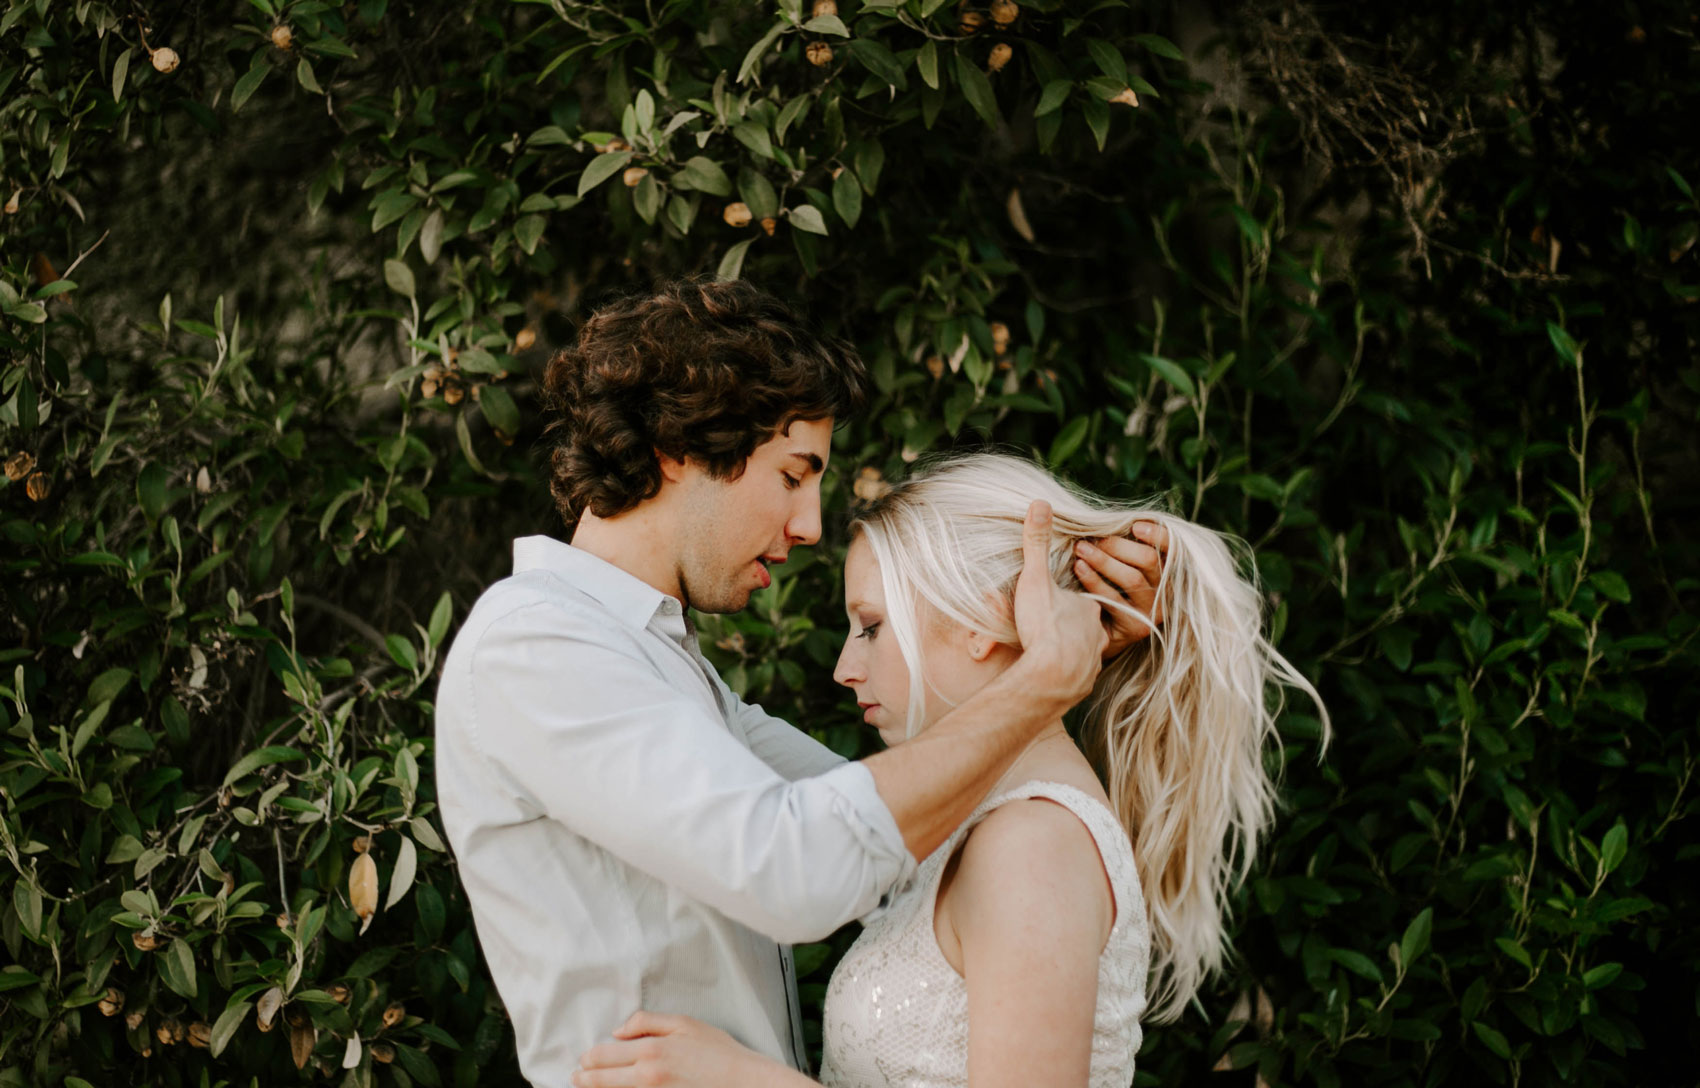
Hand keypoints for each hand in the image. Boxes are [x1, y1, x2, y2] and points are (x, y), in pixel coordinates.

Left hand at [573, 1012, 809, 1087]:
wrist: (743, 1082)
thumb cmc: (718, 1051)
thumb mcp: (684, 1023)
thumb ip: (646, 1022)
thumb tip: (618, 1031)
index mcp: (651, 1051)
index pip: (604, 1056)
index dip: (588, 1058)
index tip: (583, 1060)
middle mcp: (647, 1076)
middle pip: (601, 1079)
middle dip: (584, 1077)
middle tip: (576, 1075)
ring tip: (587, 1084)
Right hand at [1012, 500, 1107, 706]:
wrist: (1048, 678)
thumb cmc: (1043, 626)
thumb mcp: (1035, 579)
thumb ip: (1037, 544)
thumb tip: (1040, 504)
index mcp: (1089, 607)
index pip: (1085, 597)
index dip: (1071, 595)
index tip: (1055, 597)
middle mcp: (1098, 634)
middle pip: (1087, 624)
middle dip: (1072, 623)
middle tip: (1052, 622)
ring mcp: (1091, 661)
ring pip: (1085, 651)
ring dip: (1071, 647)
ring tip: (1051, 646)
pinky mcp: (1081, 684)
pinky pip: (1077, 675)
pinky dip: (1066, 671)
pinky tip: (1052, 672)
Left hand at [1073, 521, 1168, 659]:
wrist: (1098, 635)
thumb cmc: (1107, 590)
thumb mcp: (1120, 567)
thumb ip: (1123, 548)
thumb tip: (1105, 519)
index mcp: (1166, 572)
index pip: (1172, 549)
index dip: (1158, 534)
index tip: (1135, 525)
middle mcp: (1165, 592)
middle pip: (1150, 560)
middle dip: (1118, 545)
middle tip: (1090, 539)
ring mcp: (1152, 611)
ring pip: (1132, 579)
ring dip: (1103, 560)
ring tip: (1080, 549)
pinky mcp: (1136, 627)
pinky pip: (1114, 599)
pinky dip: (1094, 581)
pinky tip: (1078, 569)